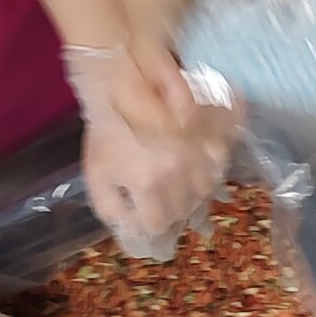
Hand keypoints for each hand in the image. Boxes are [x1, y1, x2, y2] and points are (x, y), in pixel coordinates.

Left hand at [67, 45, 233, 259]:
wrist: (122, 86)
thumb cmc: (107, 132)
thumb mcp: (95, 174)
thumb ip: (110, 209)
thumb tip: (133, 230)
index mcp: (147, 183)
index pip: (158, 223)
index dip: (152, 223)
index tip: (148, 215)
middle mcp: (178, 172)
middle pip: (185, 209)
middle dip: (173, 208)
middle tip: (162, 197)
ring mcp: (198, 153)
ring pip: (206, 190)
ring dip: (193, 191)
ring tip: (180, 182)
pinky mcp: (211, 135)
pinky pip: (220, 163)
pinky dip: (212, 169)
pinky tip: (199, 165)